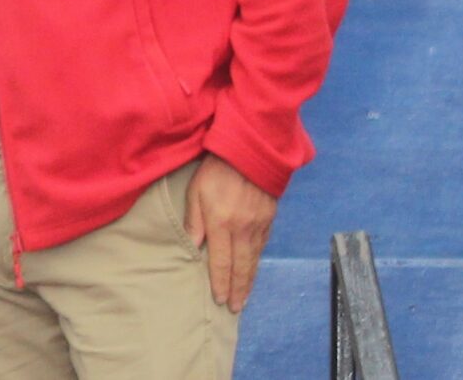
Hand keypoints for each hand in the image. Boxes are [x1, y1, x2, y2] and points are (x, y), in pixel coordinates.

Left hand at [183, 154, 277, 312]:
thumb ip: (194, 220)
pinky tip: (253, 270)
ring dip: (249, 281)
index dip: (220, 282)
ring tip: (244, 297)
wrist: (251, 152)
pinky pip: (262, 247)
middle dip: (237, 290)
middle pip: (240, 267)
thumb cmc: (216, 169)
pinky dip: (257, 262)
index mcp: (221, 223)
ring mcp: (258, 226)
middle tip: (235, 309)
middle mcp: (242, 229)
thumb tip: (192, 247)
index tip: (219, 299)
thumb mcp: (196, 190)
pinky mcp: (269, 220)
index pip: (221, 261)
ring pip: (254, 260)